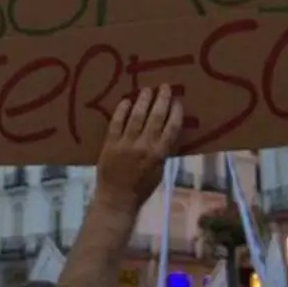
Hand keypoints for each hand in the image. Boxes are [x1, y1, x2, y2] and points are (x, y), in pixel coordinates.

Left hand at [95, 84, 183, 211]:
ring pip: (137, 117)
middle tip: (164, 86)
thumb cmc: (141, 188)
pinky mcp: (110, 144)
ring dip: (143, 101)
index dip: (175, 113)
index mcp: (159, 155)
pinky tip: (126, 101)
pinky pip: (116, 123)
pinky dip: (122, 111)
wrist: (116, 199)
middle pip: (156, 118)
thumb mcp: (159, 172)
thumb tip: (168, 132)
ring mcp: (126, 145)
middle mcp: (144, 147)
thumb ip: (163, 152)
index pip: (171, 128)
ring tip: (147, 89)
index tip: (178, 101)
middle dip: (162, 100)